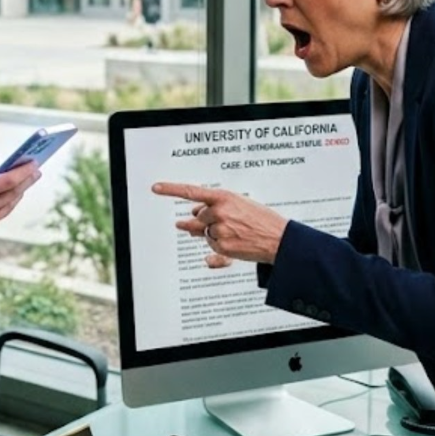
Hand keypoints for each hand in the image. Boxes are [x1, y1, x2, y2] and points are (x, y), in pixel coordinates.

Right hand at [0, 154, 39, 243]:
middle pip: (12, 195)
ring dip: (18, 194)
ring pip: (7, 208)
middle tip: (36, 171)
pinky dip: (4, 206)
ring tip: (25, 182)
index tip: (34, 163)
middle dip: (26, 181)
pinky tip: (7, 197)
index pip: (8, 181)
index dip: (24, 172)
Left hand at [151, 181, 286, 267]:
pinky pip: (212, 247)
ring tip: (235, 232)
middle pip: (199, 217)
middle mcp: (218, 212)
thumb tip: (190, 217)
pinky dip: (219, 246)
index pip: (191, 192)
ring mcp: (219, 230)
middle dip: (206, 220)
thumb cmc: (260, 219)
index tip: (156, 188)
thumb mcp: (239, 204)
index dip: (171, 190)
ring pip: (205, 232)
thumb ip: (214, 207)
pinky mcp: (221, 247)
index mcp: (223, 197)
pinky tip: (235, 242)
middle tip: (220, 222)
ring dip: (215, 233)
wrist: (278, 238)